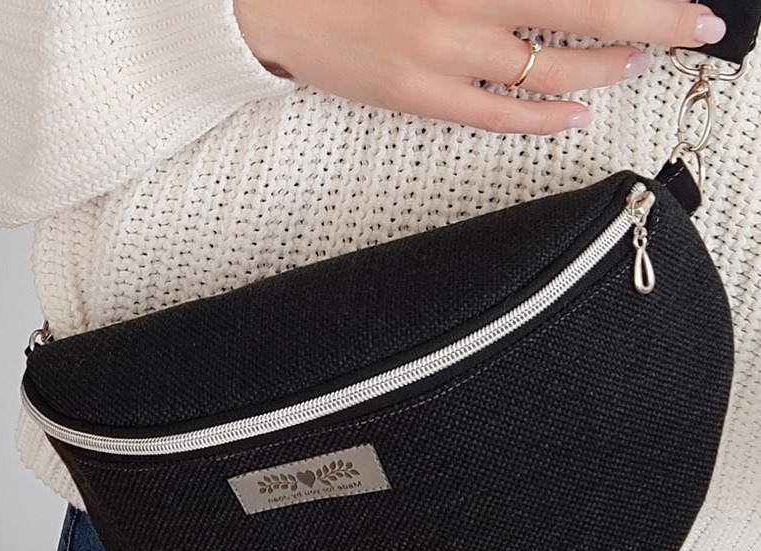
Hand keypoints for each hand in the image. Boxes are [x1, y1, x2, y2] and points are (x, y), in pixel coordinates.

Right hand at [233, 0, 726, 133]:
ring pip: (547, 65)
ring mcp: (443, 52)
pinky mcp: (418, 95)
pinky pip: (495, 113)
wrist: (274, 5)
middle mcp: (464, 0)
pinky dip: (541, 115)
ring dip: (604, 64)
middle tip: (700, 26)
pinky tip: (576, 112)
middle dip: (652, 18)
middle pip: (582, 9)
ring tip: (640, 63)